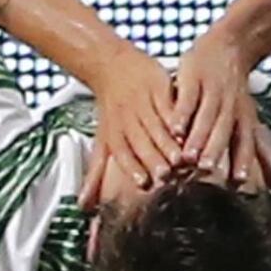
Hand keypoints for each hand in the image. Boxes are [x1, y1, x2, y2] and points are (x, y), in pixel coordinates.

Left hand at [77, 45, 180, 209]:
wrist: (112, 66)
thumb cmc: (110, 108)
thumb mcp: (101, 139)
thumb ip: (95, 173)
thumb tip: (83, 204)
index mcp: (115, 132)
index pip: (123, 153)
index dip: (132, 168)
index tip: (143, 183)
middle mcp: (128, 119)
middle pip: (141, 143)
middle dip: (153, 159)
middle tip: (166, 175)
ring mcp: (143, 103)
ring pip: (156, 127)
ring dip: (168, 143)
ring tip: (181, 157)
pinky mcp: (158, 88)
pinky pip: (168, 105)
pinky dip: (177, 118)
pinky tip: (187, 128)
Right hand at [167, 32, 260, 182]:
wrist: (230, 47)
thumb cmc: (236, 93)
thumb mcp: (251, 120)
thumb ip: (258, 152)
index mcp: (243, 119)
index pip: (244, 142)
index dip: (241, 161)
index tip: (237, 182)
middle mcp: (229, 107)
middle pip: (222, 132)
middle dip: (214, 150)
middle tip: (205, 169)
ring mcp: (212, 92)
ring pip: (206, 117)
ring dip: (196, 137)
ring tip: (187, 156)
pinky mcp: (193, 79)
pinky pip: (187, 99)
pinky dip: (181, 114)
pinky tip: (174, 129)